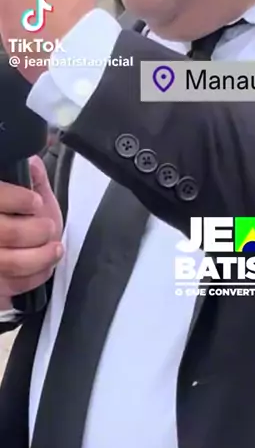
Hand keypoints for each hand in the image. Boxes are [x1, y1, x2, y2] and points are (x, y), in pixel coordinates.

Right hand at [0, 157, 62, 308]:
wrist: (18, 249)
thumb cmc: (21, 218)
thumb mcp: (27, 193)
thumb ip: (31, 177)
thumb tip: (32, 161)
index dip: (18, 199)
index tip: (35, 202)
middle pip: (7, 233)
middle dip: (36, 231)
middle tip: (47, 228)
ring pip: (10, 262)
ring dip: (40, 256)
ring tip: (54, 248)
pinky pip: (11, 286)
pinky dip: (34, 277)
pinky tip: (44, 267)